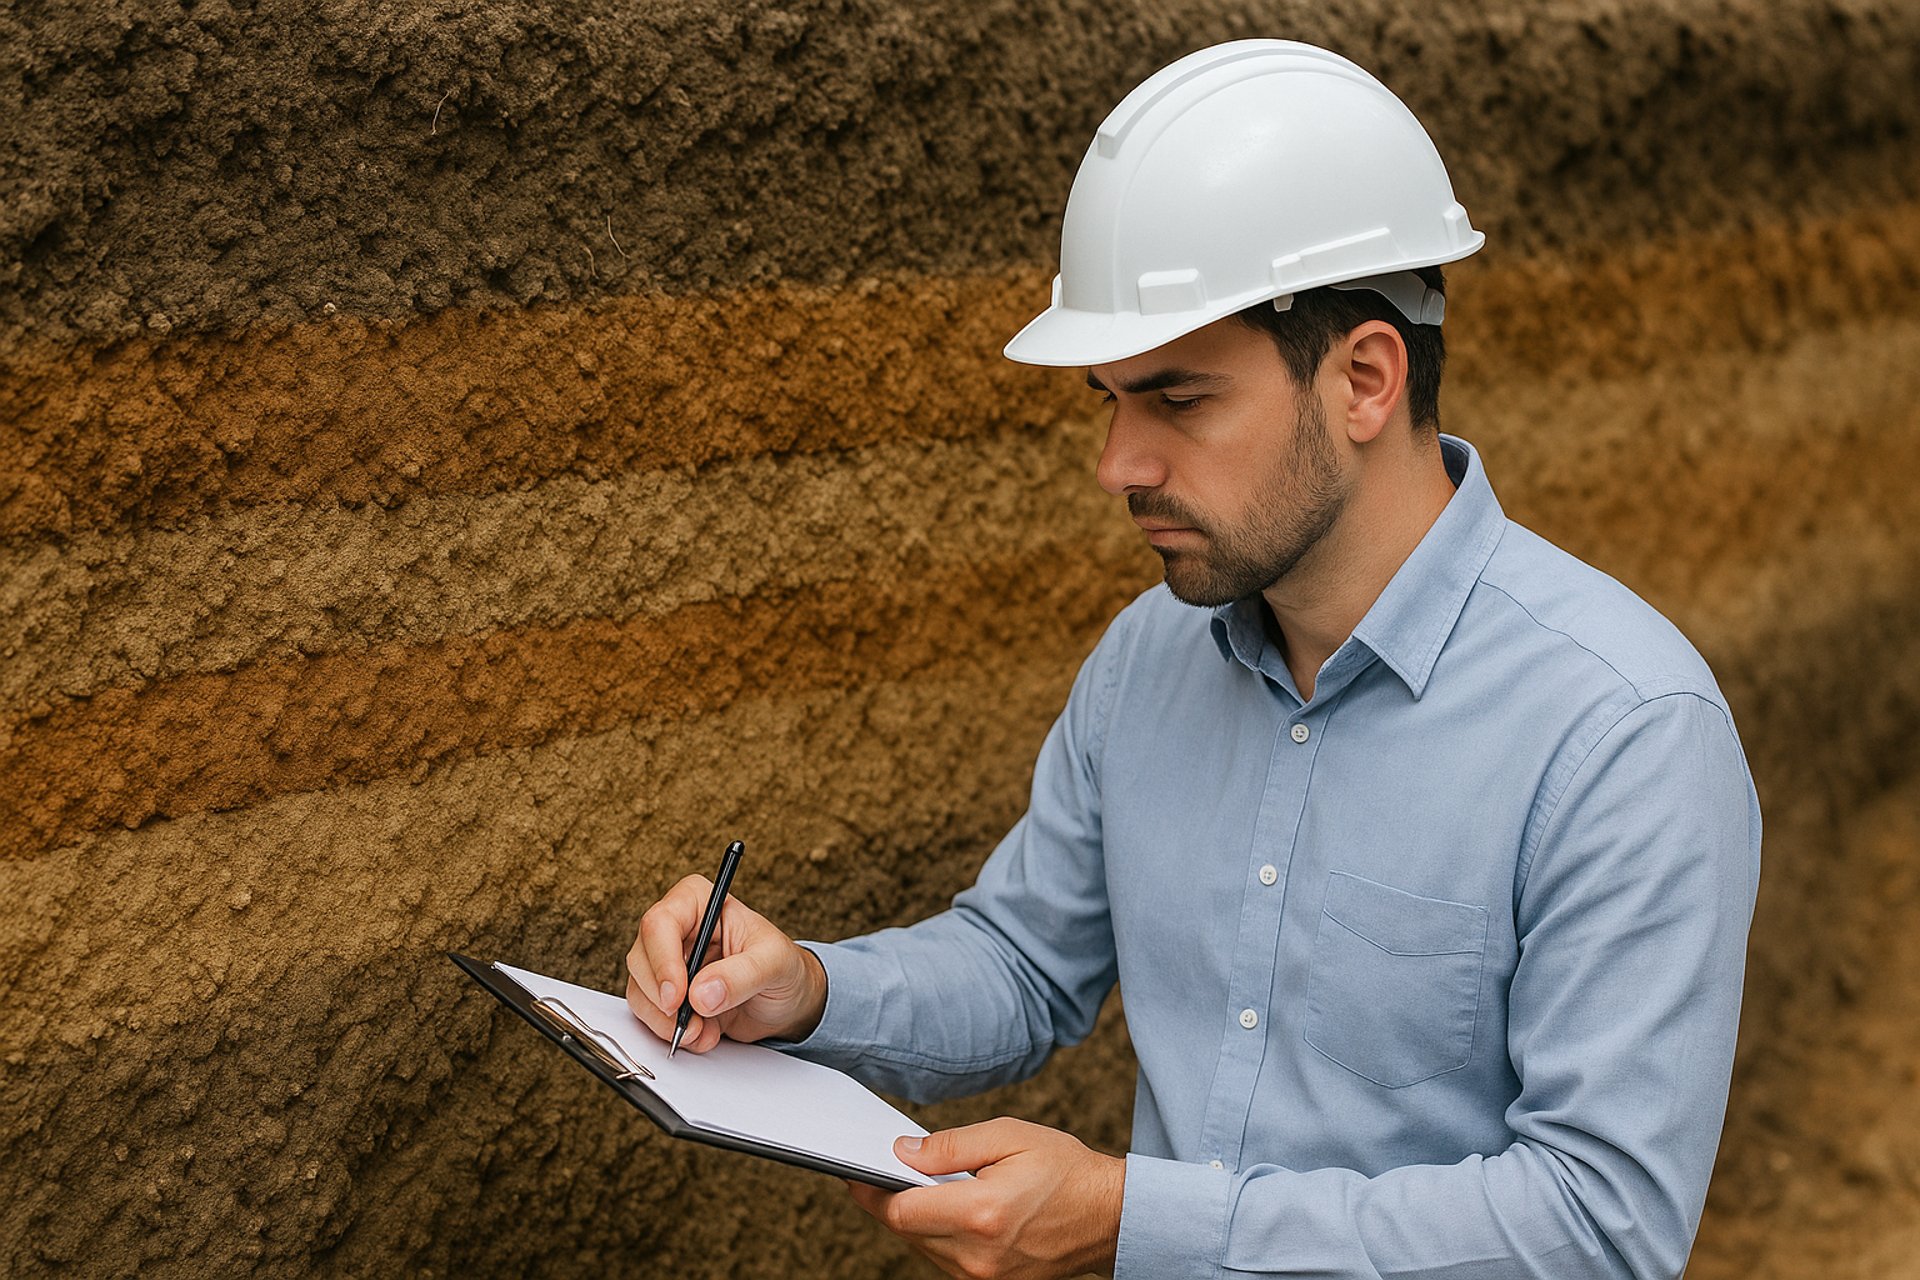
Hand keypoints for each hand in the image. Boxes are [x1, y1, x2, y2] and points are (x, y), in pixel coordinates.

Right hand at [624, 875, 827, 1052]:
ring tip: (705, 1031)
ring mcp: (668, 963)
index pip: (660, 923)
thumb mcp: (775, 963)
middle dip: (663, 1000)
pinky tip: (703, 1034)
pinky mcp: (667, 994)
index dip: (663, 962)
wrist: (789, 1001)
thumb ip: (742, 975)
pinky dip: (670, 1031)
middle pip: (641, 959)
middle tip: (692, 1022)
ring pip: (639, 990)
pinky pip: (648, 1013)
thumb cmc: (785, 968)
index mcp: (699, 902)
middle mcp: (677, 929)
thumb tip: (701, 994)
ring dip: (666, 1021)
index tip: (679, 997)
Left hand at [846, 1118, 1124, 1278]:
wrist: (1110, 1217)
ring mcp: (985, 1278)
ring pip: (923, 1248)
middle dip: (890, 1200)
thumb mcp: (1009, 1137)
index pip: (901, 1212)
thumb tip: (902, 1152)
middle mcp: (978, 1255)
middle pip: (906, 1232)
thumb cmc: (1064, 1169)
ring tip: (923, 1186)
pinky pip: (946, 1260)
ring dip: (915, 1218)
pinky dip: (938, 1234)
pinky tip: (948, 1209)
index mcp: (981, 1214)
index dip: (870, 1191)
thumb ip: (950, 1146)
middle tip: (884, 1169)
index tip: (854, 1171)